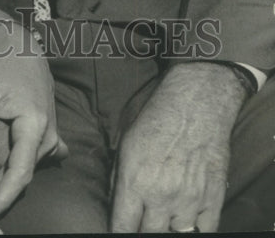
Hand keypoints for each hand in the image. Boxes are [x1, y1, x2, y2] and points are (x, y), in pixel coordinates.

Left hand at [0, 21, 65, 218]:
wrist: (23, 50)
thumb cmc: (4, 67)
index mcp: (35, 128)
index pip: (20, 174)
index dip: (2, 197)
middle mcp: (47, 138)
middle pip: (19, 175)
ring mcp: (49, 138)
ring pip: (22, 168)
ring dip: (0, 178)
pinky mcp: (45, 137)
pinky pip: (29, 159)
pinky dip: (11, 168)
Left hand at [111, 63, 246, 231]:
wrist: (196, 102)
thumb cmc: (156, 116)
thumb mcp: (125, 141)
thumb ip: (119, 177)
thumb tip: (115, 204)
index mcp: (134, 180)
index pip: (122, 226)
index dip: (118, 232)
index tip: (119, 230)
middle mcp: (160, 196)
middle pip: (148, 235)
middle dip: (142, 231)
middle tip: (142, 221)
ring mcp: (189, 200)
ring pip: (175, 235)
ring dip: (167, 229)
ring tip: (162, 218)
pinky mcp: (212, 199)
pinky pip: (204, 231)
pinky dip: (195, 229)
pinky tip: (185, 219)